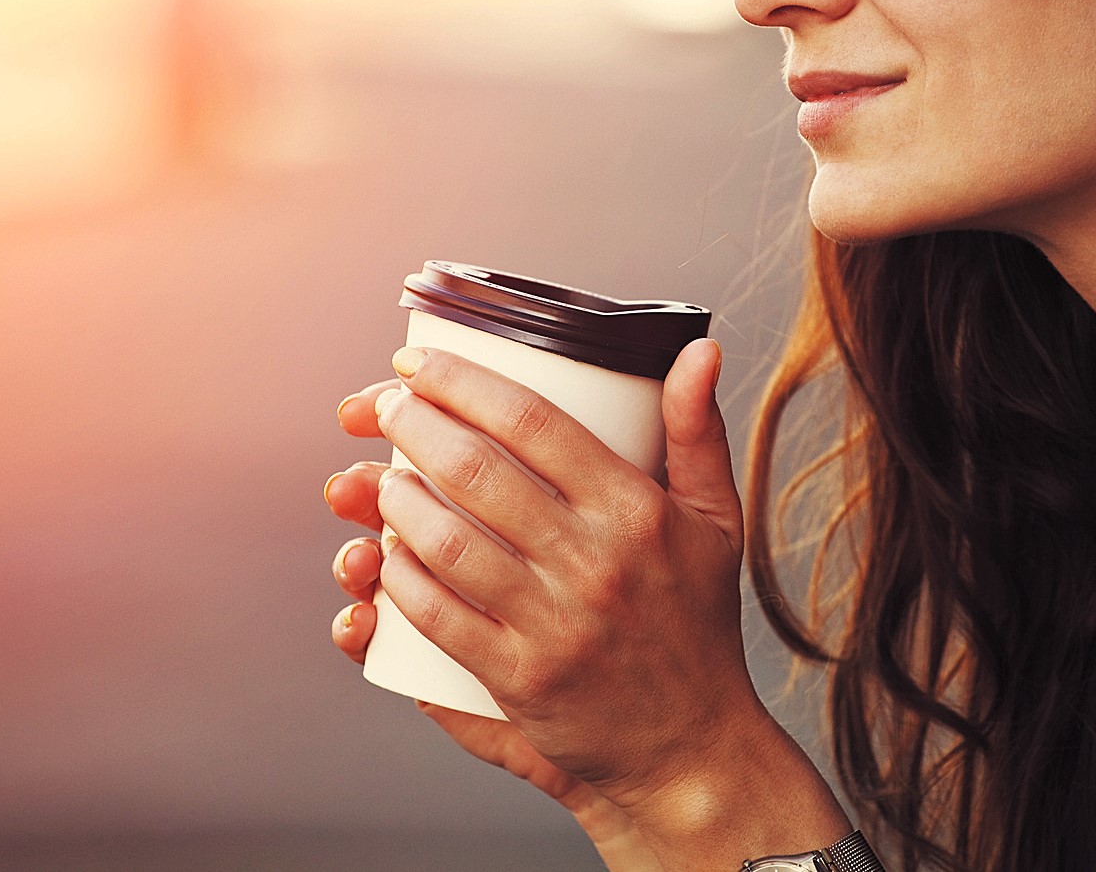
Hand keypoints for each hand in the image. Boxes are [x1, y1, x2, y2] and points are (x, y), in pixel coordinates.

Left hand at [325, 383, 661, 869]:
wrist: (691, 748)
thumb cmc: (696, 623)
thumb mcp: (717, 521)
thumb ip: (698, 431)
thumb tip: (698, 346)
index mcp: (637, 510)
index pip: (533, 420)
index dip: (461, 382)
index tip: (418, 363)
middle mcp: (595, 562)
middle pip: (476, 471)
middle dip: (413, 425)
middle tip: (385, 407)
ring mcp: (554, 623)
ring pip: (447, 542)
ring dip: (394, 499)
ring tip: (378, 476)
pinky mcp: (521, 679)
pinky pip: (439, 617)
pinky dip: (400, 579)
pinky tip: (385, 553)